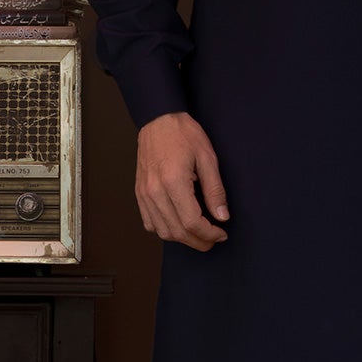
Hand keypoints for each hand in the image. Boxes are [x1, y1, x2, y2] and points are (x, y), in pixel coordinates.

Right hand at [135, 111, 230, 248]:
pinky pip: (149, 222)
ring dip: (182, 239)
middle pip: (177, 232)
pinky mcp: (139, 193)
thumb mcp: (208, 158)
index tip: (221, 233)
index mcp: (173, 181)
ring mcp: (144, 193)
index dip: (209, 234)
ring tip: (199, 234)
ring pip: (162, 231)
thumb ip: (215, 190)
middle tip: (214, 239)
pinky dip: (165, 230)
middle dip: (199, 241)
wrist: (159, 119)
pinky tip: (178, 224)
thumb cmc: (184, 134)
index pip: (191, 222)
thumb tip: (222, 216)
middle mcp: (155, 191)